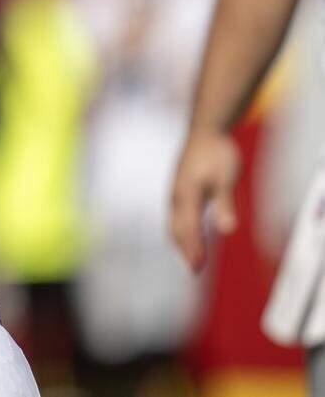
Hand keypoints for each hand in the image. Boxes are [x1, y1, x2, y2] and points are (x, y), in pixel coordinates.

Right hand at [170, 130, 240, 271]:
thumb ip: (225, 203)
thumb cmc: (217, 152)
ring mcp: (175, 192)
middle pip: (176, 229)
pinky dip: (181, 230)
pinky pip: (176, 215)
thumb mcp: (226, 177)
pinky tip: (189, 234)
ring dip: (181, 242)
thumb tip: (227, 230)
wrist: (205, 130)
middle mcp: (177, 195)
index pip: (188, 228)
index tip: (198, 268)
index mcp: (187, 193)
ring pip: (174, 222)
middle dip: (185, 250)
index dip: (193, 249)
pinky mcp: (179, 189)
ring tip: (192, 258)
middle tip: (195, 271)